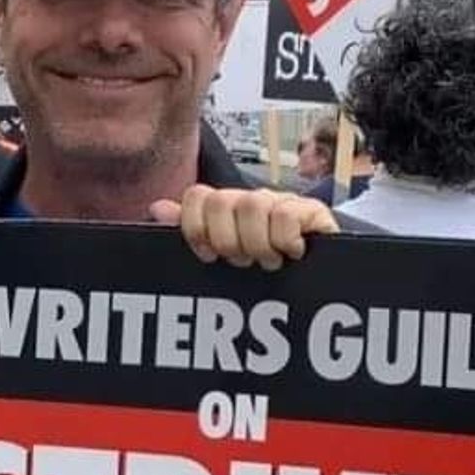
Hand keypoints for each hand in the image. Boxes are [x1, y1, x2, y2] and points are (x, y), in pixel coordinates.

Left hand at [149, 186, 336, 268]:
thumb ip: (190, 232)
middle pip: (221, 201)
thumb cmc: (263, 271)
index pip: (197, 196)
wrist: (317, 279)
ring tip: (268, 261)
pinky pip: (286, 213)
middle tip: (242, 261)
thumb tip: (157, 208)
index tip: (206, 255)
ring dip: (257, 243)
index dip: (195, 227)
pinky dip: (284, 240)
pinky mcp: (311, 211)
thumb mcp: (222, 257)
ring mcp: (281, 202)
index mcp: (225, 209)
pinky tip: (291, 253)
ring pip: (252, 205)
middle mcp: (251, 200)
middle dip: (227, 241)